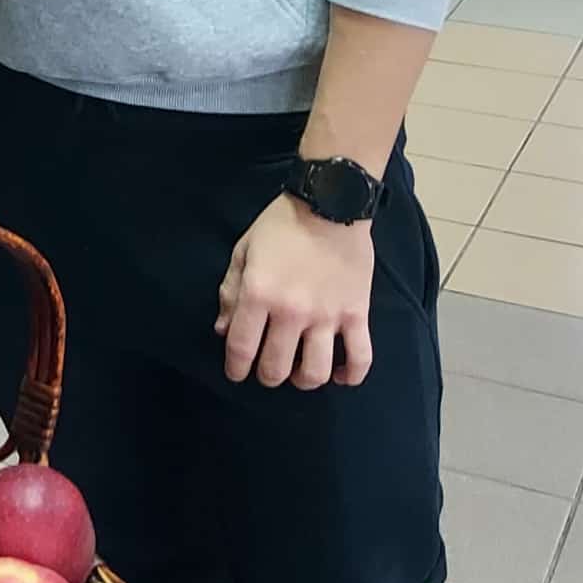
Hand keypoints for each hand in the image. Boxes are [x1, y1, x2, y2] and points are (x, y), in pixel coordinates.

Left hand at [216, 192, 374, 390]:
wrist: (330, 203)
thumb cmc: (281, 225)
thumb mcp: (244, 251)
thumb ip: (230, 292)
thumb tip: (223, 331)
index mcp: (259, 294)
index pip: (241, 348)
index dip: (235, 368)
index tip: (236, 372)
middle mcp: (291, 312)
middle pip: (276, 368)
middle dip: (267, 376)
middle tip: (268, 369)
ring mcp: (327, 316)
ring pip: (314, 372)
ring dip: (303, 379)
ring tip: (299, 370)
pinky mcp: (357, 314)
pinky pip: (359, 358)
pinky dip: (350, 375)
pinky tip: (338, 375)